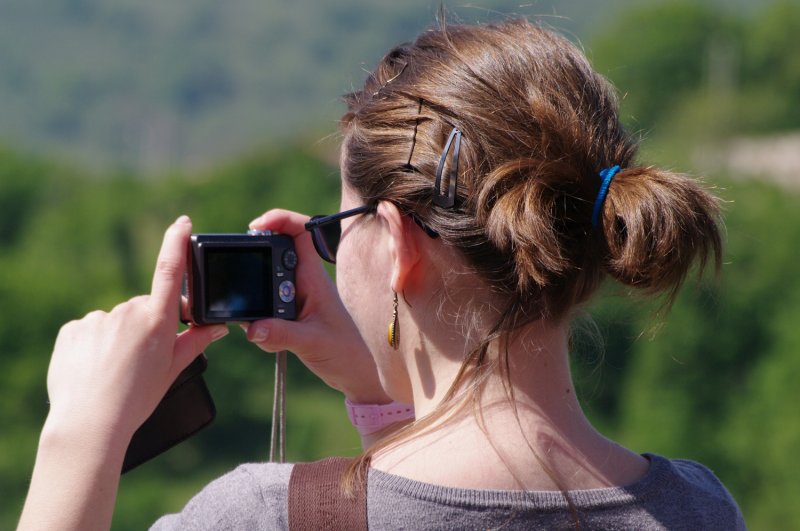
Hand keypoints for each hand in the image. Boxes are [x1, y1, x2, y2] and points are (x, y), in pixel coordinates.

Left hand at [45, 216, 228, 443]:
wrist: (90, 422)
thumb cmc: (137, 399)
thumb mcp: (173, 370)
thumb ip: (196, 341)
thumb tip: (217, 326)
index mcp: (157, 320)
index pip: (170, 270)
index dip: (177, 242)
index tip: (182, 222)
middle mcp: (127, 312)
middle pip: (143, 307)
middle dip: (147, 324)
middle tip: (143, 359)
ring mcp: (97, 319)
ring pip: (116, 321)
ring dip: (119, 336)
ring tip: (116, 370)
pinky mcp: (73, 329)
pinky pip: (90, 330)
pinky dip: (94, 344)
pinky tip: (95, 367)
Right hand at [245, 209, 389, 403]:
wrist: (356, 373)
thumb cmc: (344, 353)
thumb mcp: (312, 343)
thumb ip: (282, 335)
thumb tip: (253, 328)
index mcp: (312, 278)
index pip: (300, 232)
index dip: (279, 219)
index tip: (255, 226)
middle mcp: (303, 282)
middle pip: (273, 251)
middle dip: (254, 261)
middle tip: (241, 277)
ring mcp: (294, 297)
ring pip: (264, 280)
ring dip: (254, 297)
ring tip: (253, 318)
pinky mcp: (289, 314)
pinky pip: (263, 304)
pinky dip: (256, 318)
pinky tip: (262, 336)